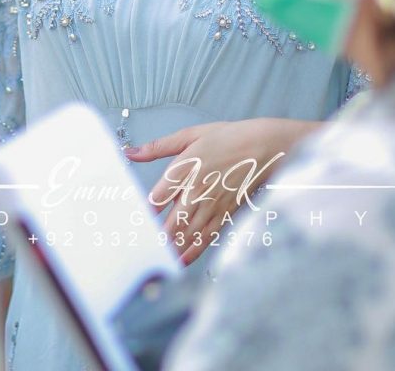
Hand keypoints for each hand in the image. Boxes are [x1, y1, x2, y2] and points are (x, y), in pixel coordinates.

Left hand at [126, 118, 319, 265]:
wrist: (264, 147)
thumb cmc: (226, 137)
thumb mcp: (191, 134)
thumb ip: (158, 147)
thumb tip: (130, 152)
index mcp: (186, 167)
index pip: (158, 196)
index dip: (144, 211)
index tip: (131, 221)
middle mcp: (198, 190)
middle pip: (172, 221)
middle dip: (156, 237)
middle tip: (140, 248)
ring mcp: (213, 205)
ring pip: (188, 233)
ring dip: (171, 248)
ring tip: (155, 260)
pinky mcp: (225, 215)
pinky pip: (206, 238)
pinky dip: (193, 251)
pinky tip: (180, 260)